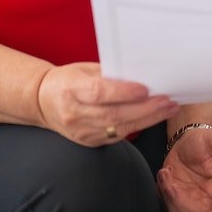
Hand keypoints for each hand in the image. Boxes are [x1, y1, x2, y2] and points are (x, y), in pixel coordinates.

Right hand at [36, 62, 178, 146]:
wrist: (42, 102)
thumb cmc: (67, 80)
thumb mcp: (83, 69)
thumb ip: (108, 74)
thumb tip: (140, 75)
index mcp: (71, 90)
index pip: (99, 93)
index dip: (123, 92)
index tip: (145, 89)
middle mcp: (75, 114)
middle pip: (113, 115)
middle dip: (145, 109)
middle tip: (167, 101)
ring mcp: (81, 132)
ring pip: (118, 129)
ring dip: (147, 119)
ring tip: (168, 109)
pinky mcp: (89, 142)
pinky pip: (117, 136)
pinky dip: (137, 126)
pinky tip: (153, 118)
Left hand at [157, 127, 211, 211]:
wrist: (186, 145)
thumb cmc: (203, 143)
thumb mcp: (211, 139)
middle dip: (183, 201)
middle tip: (171, 182)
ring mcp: (196, 203)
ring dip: (171, 196)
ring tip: (166, 172)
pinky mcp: (181, 204)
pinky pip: (171, 208)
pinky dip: (164, 195)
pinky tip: (164, 176)